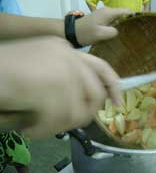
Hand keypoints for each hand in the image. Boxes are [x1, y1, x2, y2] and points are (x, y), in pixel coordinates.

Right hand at [0, 36, 120, 137]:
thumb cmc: (8, 73)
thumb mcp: (43, 70)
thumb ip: (68, 81)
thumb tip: (87, 101)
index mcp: (66, 50)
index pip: (101, 67)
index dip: (113, 86)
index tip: (117, 103)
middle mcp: (68, 57)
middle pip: (95, 94)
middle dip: (83, 114)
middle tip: (66, 121)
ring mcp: (62, 71)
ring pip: (78, 112)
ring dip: (59, 124)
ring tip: (41, 125)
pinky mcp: (52, 87)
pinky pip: (58, 120)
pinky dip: (44, 130)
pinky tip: (30, 128)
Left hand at [75, 7, 132, 44]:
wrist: (71, 33)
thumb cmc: (85, 33)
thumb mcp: (100, 34)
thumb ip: (112, 32)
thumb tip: (119, 31)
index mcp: (108, 12)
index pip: (127, 11)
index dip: (135, 17)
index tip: (141, 25)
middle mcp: (107, 11)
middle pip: (123, 15)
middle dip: (130, 22)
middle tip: (136, 34)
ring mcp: (104, 16)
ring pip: (118, 19)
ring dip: (123, 26)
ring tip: (129, 36)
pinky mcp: (101, 21)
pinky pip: (113, 22)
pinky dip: (117, 27)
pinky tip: (119, 36)